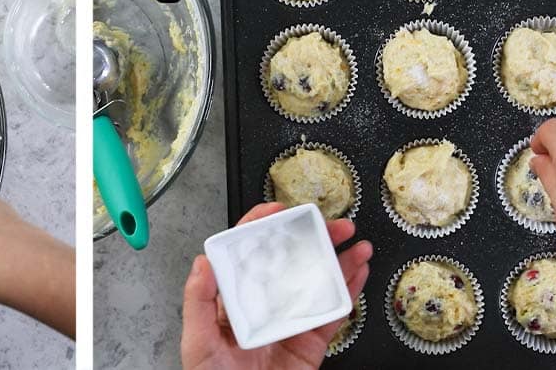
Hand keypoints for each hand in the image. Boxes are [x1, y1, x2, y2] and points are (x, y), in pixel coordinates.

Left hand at [181, 204, 372, 369]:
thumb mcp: (197, 341)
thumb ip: (198, 300)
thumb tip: (203, 261)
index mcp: (234, 299)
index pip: (248, 254)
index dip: (263, 228)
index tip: (278, 210)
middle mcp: (264, 305)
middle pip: (291, 263)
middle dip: (314, 239)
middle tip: (334, 224)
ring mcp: (290, 322)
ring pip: (317, 283)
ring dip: (340, 262)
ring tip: (357, 243)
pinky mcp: (311, 344)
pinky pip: (332, 315)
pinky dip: (349, 293)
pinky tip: (359, 272)